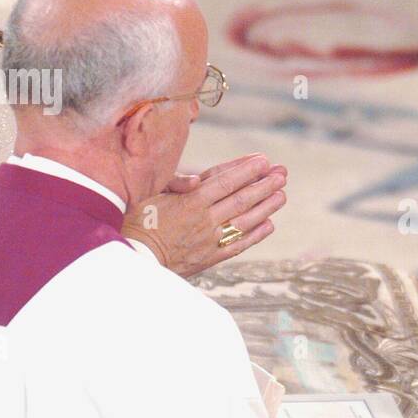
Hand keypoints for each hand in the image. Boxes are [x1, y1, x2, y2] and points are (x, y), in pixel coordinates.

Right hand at [122, 153, 287, 276]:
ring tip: (282, 195)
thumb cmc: (139, 221)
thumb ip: (176, 183)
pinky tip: (269, 224)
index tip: (264, 160)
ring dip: (266, 206)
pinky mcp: (211, 257)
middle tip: (283, 173)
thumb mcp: (152, 194)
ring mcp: (210, 239)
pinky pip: (239, 244)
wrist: (134, 257)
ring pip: (245, 220)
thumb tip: (195, 180)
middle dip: (264, 184)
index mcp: (191, 200)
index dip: (246, 170)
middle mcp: (205, 219)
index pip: (226, 180)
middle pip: (242, 198)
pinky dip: (256, 234)